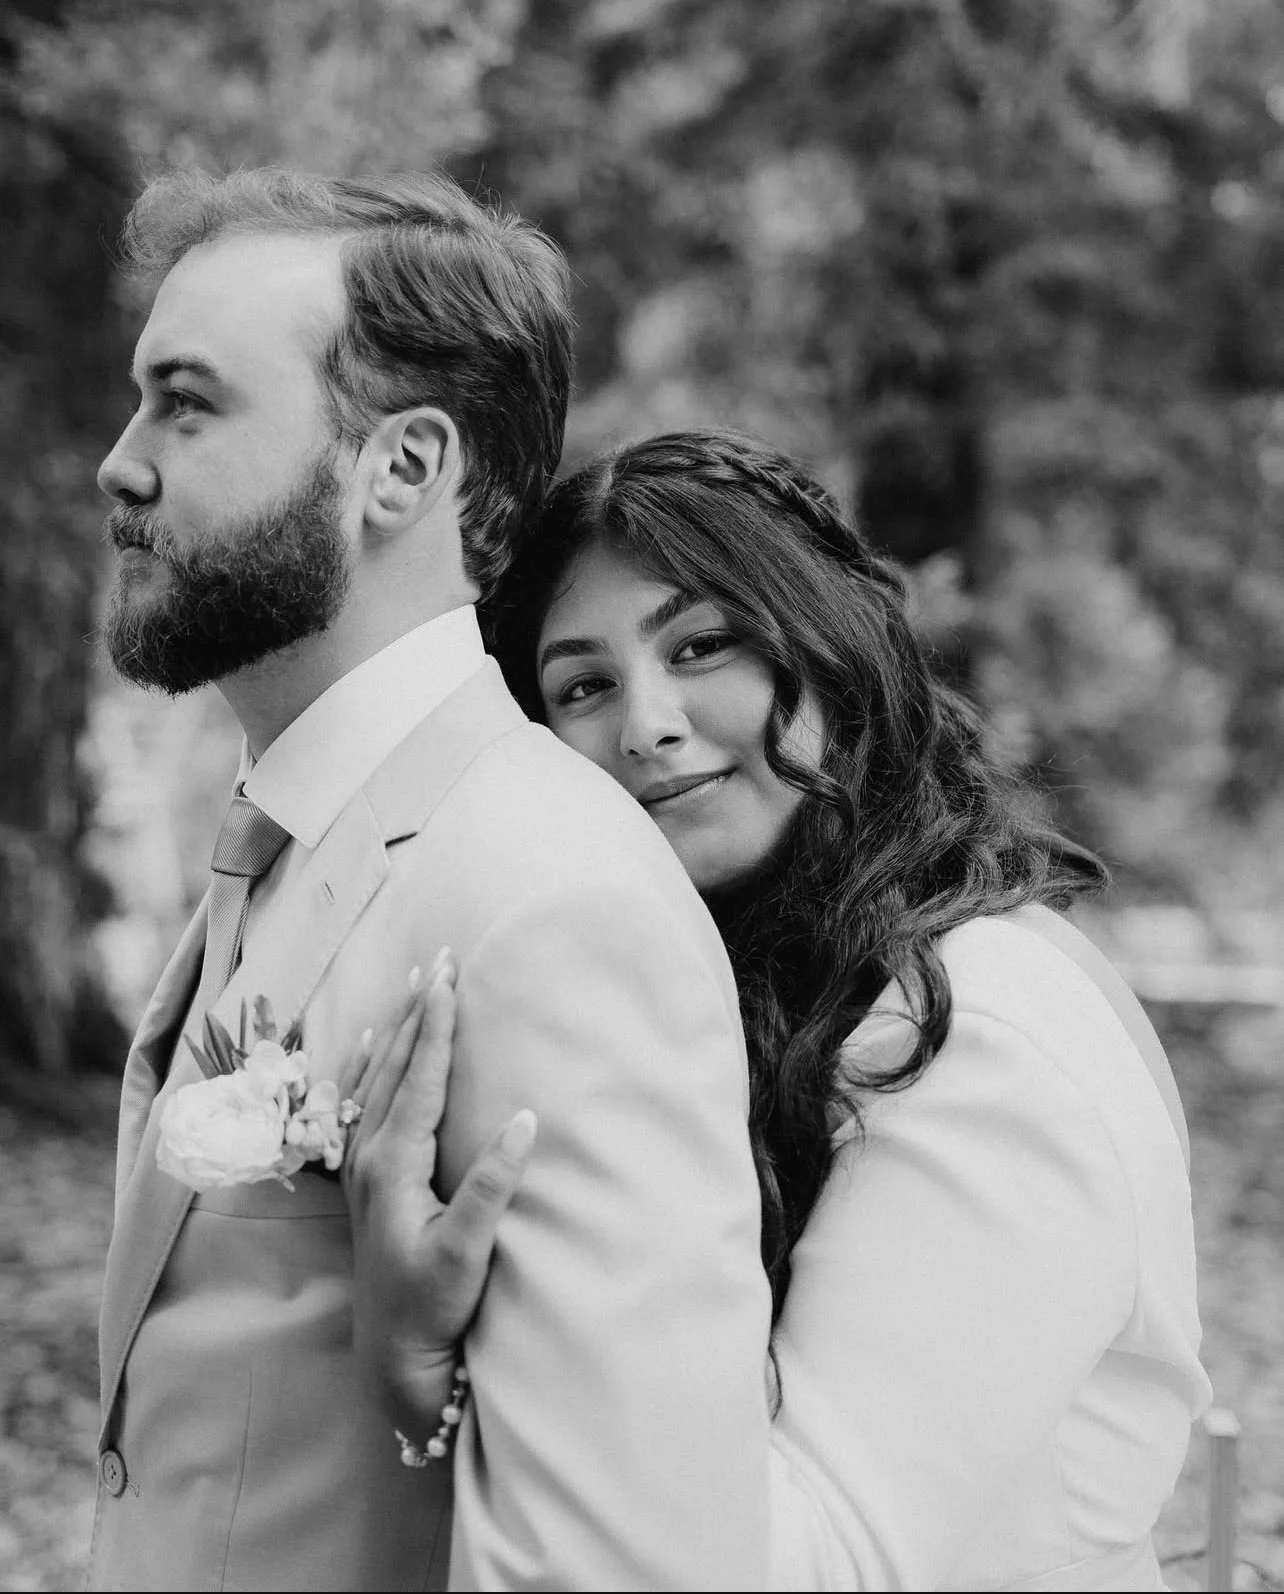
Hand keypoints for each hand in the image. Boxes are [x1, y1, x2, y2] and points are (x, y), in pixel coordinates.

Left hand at [340, 951, 537, 1427]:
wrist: (391, 1355)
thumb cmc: (433, 1305)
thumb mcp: (468, 1251)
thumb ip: (492, 1185)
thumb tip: (526, 1119)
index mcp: (394, 1164)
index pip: (419, 1077)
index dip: (435, 1024)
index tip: (447, 976)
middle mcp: (369, 1156)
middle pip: (393, 1065)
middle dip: (415, 1011)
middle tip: (436, 960)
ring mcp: (360, 1167)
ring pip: (375, 1078)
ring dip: (394, 1031)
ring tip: (409, 988)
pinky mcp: (362, 1181)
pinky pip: (361, 1102)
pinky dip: (366, 1066)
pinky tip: (367, 1047)